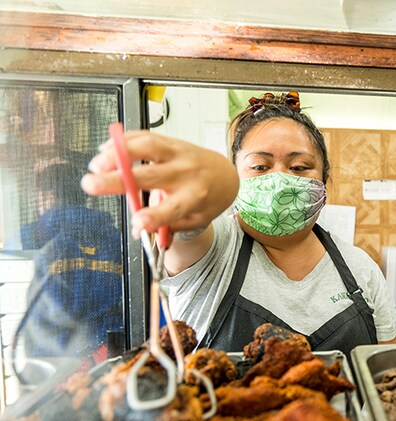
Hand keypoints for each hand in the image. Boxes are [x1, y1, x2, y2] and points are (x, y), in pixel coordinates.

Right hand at [82, 131, 238, 238]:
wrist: (224, 175)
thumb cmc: (205, 199)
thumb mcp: (193, 218)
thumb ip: (167, 225)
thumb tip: (140, 230)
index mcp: (194, 197)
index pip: (173, 209)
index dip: (154, 217)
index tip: (137, 224)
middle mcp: (186, 173)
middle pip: (150, 176)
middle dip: (118, 179)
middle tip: (90, 185)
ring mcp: (179, 154)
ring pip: (148, 147)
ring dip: (118, 152)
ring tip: (96, 164)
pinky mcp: (171, 141)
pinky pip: (145, 136)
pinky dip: (124, 140)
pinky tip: (105, 149)